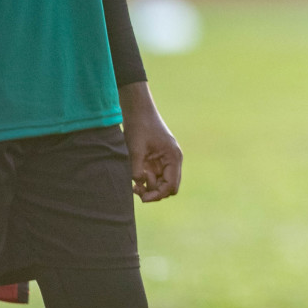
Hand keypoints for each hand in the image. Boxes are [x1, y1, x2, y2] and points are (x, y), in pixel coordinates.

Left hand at [119, 83, 181, 202]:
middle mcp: (173, 160)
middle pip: (168, 187)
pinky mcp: (157, 159)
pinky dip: (146, 181)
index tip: (142, 197)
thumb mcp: (136, 149)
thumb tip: (139, 185)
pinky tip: (135, 179)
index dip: (158, 195)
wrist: (138, 110)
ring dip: (149, 187)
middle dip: (154, 192)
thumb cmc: (139, 126)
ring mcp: (165, 160)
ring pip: (161, 184)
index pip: (171, 186)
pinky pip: (154, 177)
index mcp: (173, 157)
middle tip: (137, 190)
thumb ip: (137, 169)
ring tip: (134, 185)